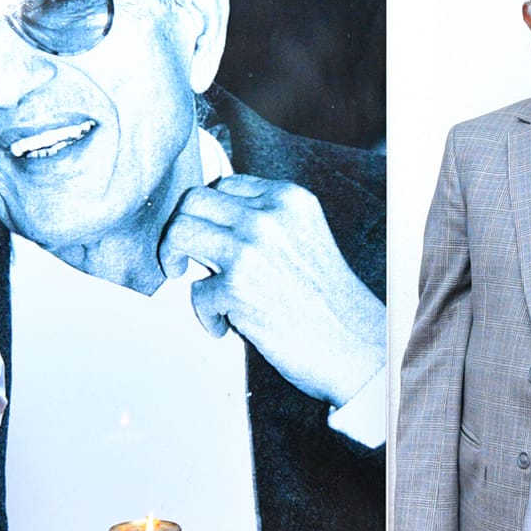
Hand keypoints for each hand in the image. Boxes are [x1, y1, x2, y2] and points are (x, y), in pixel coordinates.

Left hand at [158, 176, 385, 407]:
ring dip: (176, 259)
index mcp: (288, 199)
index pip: (224, 185)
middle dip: (180, 229)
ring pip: (179, 232)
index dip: (208, 213)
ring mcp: (250, 249)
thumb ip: (266, 222)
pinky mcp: (237, 287)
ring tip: (199, 286)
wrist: (354, 344)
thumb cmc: (329, 300)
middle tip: (183, 257)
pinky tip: (226, 325)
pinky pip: (196, 292)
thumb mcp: (305, 237)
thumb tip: (212, 222)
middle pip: (193, 201)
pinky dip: (207, 315)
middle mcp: (268, 216)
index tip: (207, 236)